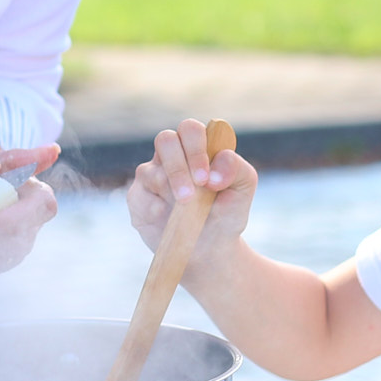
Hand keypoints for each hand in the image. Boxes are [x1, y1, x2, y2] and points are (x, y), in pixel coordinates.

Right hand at [126, 119, 256, 278]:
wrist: (211, 249)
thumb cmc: (227, 212)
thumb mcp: (243, 190)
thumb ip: (236, 169)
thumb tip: (214, 170)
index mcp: (197, 147)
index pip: (190, 130)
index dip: (196, 149)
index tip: (207, 179)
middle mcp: (172, 157)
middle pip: (165, 140)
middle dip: (178, 166)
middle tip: (193, 194)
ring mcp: (152, 176)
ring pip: (148, 170)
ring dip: (169, 191)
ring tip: (187, 209)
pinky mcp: (138, 198)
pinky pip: (139, 196)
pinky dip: (155, 209)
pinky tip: (169, 221)